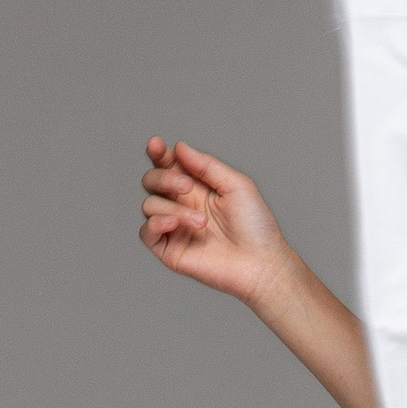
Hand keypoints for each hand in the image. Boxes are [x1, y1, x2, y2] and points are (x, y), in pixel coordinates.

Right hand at [139, 138, 286, 306]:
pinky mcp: (170, 250)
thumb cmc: (255, 226)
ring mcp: (175, 228)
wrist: (261, 263)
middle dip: (164, 178)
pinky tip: (173, 224)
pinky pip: (146, 232)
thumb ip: (206, 165)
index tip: (156, 145)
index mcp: (197, 187)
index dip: (158, 153)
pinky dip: (155, 224)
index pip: (168, 165)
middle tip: (187, 186)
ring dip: (173, 209)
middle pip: (152, 181)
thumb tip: (178, 147)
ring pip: (150, 205)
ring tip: (202, 222)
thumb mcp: (236, 185)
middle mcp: (182, 205)